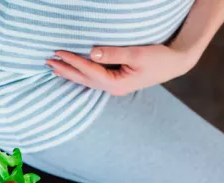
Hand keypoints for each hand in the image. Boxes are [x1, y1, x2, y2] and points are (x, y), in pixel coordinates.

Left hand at [46, 45, 195, 96]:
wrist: (176, 63)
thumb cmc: (159, 58)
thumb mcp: (137, 54)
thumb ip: (114, 53)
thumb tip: (92, 51)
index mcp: (116, 83)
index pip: (88, 71)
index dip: (72, 61)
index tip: (58, 52)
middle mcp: (113, 88)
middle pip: (83, 79)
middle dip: (65, 70)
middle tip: (47, 62)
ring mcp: (115, 86)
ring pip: (87, 80)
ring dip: (70, 73)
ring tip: (54, 67)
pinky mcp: (117, 81)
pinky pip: (93, 78)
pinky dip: (81, 73)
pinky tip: (73, 71)